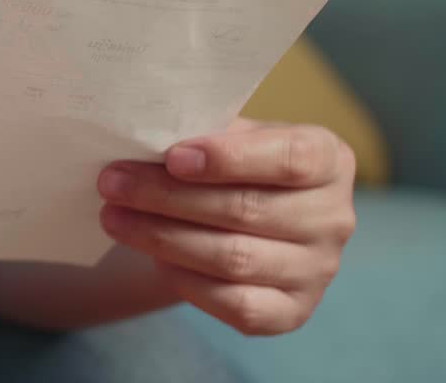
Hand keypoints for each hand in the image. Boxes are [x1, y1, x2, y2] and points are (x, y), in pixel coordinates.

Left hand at [97, 119, 355, 334]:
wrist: (244, 218)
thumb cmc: (232, 165)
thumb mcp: (228, 136)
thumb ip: (202, 133)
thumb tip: (145, 135)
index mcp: (328, 159)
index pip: (291, 158)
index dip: (230, 158)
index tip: (173, 157)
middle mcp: (334, 217)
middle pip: (246, 209)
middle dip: (167, 196)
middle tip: (112, 183)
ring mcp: (317, 270)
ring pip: (234, 258)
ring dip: (162, 237)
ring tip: (113, 216)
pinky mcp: (291, 312)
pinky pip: (235, 303)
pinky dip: (186, 278)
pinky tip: (151, 256)